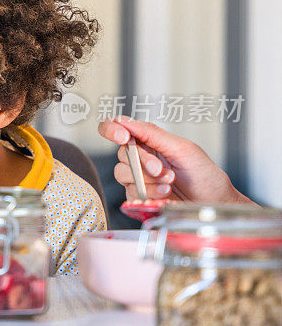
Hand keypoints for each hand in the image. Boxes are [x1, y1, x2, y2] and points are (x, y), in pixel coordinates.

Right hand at [97, 116, 251, 204]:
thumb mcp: (182, 148)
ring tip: (168, 182)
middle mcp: (141, 157)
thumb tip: (125, 121)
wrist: (213, 203)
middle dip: (142, 161)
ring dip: (147, 179)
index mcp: (150, 140)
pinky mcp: (138, 195)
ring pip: (121, 173)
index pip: (119, 128)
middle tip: (161, 169)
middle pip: (121, 153)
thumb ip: (152, 134)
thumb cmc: (204, 175)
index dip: (112, 129)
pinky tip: (164, 193)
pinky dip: (148, 192)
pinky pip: (129, 191)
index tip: (122, 136)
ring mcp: (138, 177)